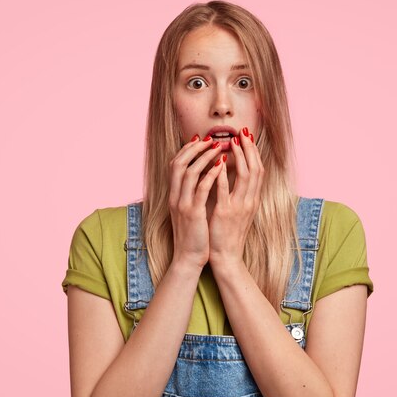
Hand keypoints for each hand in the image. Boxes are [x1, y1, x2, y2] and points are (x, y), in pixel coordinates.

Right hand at [168, 135, 223, 269]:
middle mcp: (176, 197)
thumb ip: (191, 194)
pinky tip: (221, 166)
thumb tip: (201, 177)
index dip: (187, 149)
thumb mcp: (188, 210)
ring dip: (205, 156)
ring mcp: (183, 204)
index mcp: (174, 195)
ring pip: (190, 171)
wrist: (188, 258)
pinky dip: (211, 174)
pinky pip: (201, 188)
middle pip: (179, 162)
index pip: (176, 164)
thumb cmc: (193, 235)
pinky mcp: (193, 213)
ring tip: (219, 147)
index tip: (201, 139)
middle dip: (195, 147)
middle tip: (211, 138)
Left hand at [208, 127, 264, 267]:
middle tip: (243, 132)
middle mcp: (250, 201)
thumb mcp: (240, 210)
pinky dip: (222, 175)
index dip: (254, 152)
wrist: (227, 256)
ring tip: (231, 142)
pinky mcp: (225, 212)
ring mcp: (239, 206)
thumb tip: (238, 172)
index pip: (258, 170)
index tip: (248, 137)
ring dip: (239, 156)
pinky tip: (217, 163)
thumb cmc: (230, 233)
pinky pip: (225, 190)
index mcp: (253, 199)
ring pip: (245, 176)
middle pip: (256, 168)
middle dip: (250, 148)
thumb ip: (240, 192)